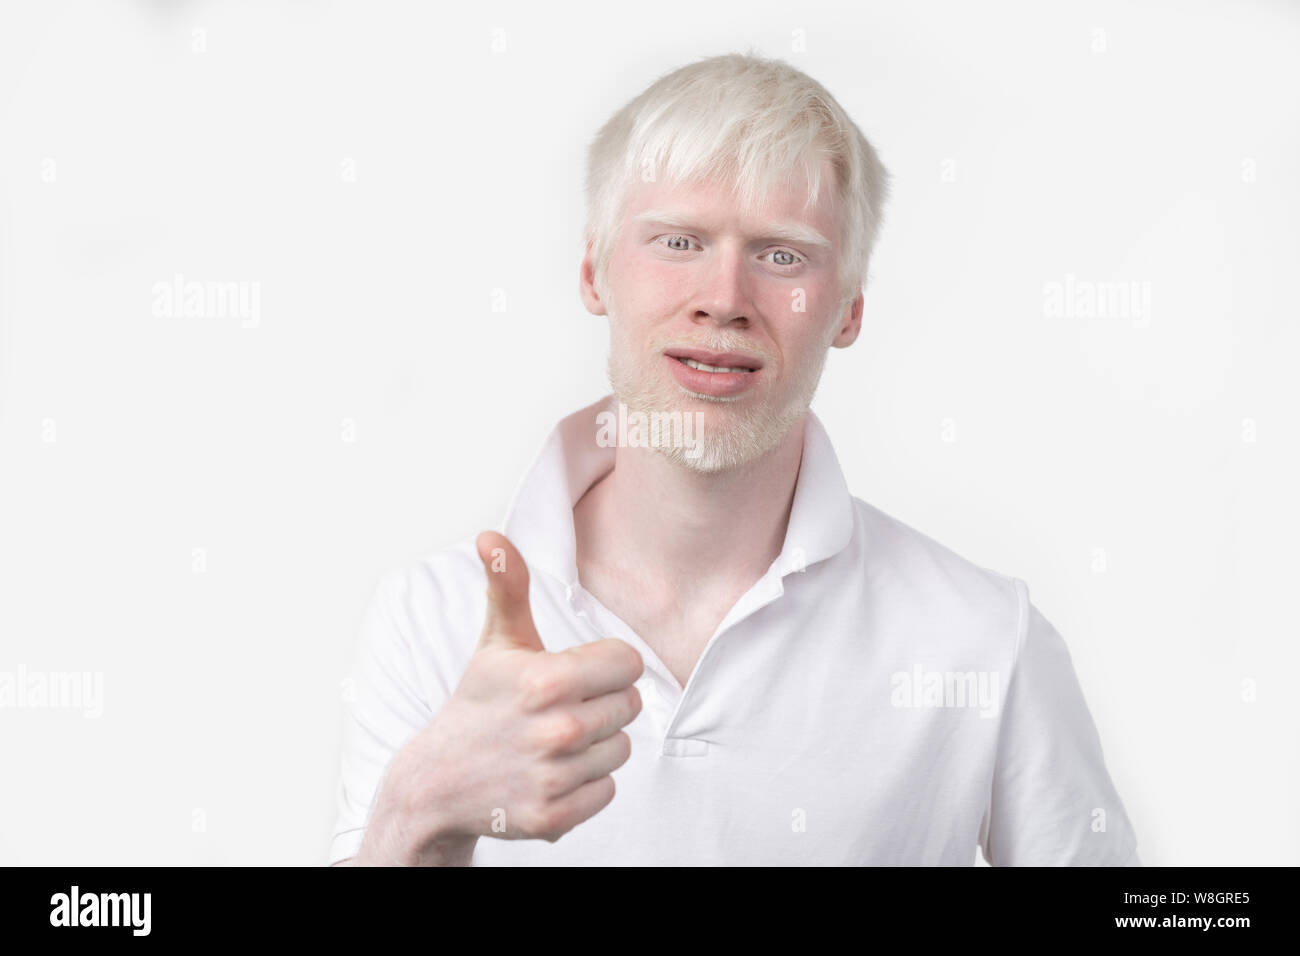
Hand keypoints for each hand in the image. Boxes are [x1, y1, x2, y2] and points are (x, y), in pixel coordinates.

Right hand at [357, 530, 643, 863]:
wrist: (438, 780)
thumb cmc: (479, 701)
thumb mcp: (496, 641)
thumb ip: (508, 586)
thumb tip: (490, 535)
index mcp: (546, 680)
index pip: (627, 664)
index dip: (604, 666)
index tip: (574, 674)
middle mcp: (555, 730)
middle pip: (628, 706)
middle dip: (600, 704)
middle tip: (559, 708)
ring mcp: (554, 777)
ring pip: (621, 748)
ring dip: (595, 745)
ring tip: (554, 741)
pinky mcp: (554, 817)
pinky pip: (608, 789)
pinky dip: (586, 783)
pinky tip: (552, 772)